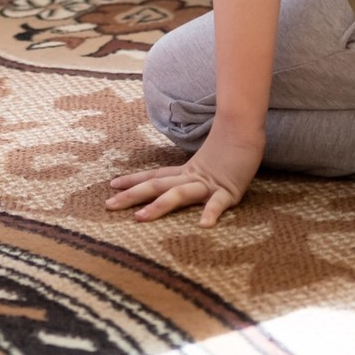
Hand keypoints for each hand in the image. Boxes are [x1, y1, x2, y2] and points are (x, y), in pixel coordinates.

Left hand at [107, 130, 261, 225]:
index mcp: (186, 171)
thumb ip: (198, 171)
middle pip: (157, 185)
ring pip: (179, 194)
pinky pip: (218, 203)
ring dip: (159, 206)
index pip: (155, 175)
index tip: (112, 185)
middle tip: (108, 205)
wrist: (246, 128)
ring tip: (140, 218)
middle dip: (132, 195)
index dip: (133, 180)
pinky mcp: (229, 190)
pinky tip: (203, 225)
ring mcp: (208, 184)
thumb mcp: (208, 161)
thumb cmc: (230, 145)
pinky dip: (211, 213)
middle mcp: (192, 177)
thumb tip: (189, 178)